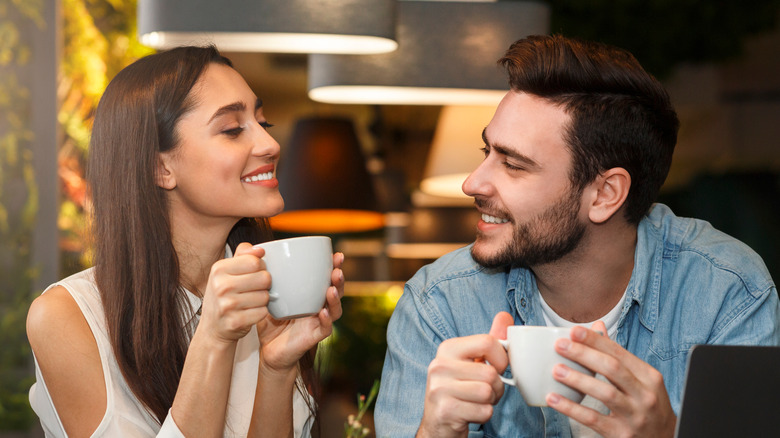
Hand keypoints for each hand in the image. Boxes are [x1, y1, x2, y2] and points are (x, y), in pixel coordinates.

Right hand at [198, 242, 272, 344]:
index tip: (253, 274)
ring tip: (250, 302)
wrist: (213, 328)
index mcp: (219, 269)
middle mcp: (220, 286)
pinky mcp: (235, 322)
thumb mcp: (227, 271)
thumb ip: (243, 255)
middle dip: (264, 284)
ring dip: (262, 300)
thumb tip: (260, 250)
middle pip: (264, 278)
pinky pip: (263, 312)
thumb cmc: (223, 296)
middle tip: (253, 289)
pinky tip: (249, 312)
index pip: (255, 261)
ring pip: (265, 296)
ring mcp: (227, 305)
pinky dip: (260, 313)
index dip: (260, 268)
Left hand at [255, 251, 344, 372]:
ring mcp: (318, 321)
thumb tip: (247, 246)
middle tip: (337, 268)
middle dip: (339, 278)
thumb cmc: (269, 321)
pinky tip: (323, 311)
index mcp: (310, 294)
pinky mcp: (314, 336)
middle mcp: (318, 306)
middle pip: (336, 290)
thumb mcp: (262, 294)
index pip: (325, 277)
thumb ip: (256, 272)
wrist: (267, 350)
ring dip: (336, 297)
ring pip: (335, 308)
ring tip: (332, 288)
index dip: (333, 266)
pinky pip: (325, 328)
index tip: (335, 254)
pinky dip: (326, 320)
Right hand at [417, 312, 513, 437]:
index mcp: (448, 348)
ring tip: (476, 401)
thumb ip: (489, 340)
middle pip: (490, 372)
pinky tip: (470, 413)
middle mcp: (439, 365)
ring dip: (490, 402)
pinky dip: (484, 415)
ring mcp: (439, 388)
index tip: (497, 368)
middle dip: (496, 387)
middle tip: (484, 391)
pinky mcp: (445, 410)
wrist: (439, 423)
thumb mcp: (472, 362)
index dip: (501, 358)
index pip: (488, 342)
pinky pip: (483, 411)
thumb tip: (505, 315)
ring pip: (487, 392)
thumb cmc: (460, 389)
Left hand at [547, 321, 676, 437]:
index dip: (595, 341)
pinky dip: (571, 408)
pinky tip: (554, 399)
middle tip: (561, 346)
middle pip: (612, 369)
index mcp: (649, 377)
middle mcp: (645, 395)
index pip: (619, 353)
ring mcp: (635, 416)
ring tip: (556, 370)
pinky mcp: (622, 434)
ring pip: (605, 393)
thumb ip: (618, 355)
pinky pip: (593, 419)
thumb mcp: (642, 380)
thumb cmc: (648, 405)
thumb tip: (597, 327)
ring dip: (578, 379)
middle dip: (584, 354)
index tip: (574, 331)